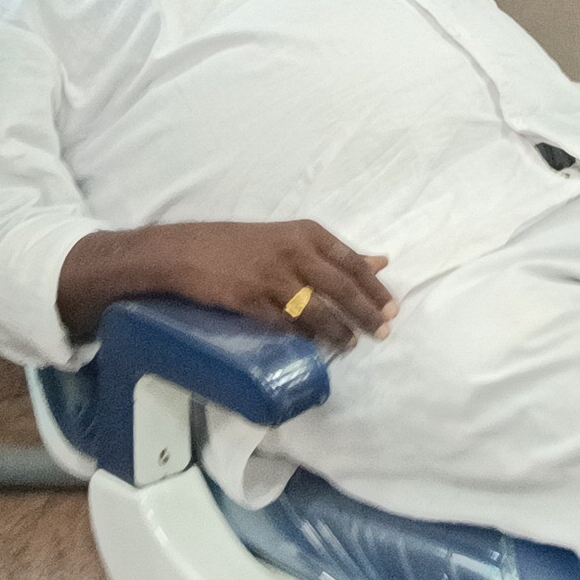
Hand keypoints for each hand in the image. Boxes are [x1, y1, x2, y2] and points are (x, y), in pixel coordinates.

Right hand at [135, 219, 394, 349]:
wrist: (187, 251)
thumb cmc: (242, 244)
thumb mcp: (291, 238)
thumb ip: (334, 253)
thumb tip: (380, 262)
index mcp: (307, 232)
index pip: (351, 261)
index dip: (375, 287)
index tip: (393, 308)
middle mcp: (293, 251)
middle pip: (340, 286)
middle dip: (365, 311)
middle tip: (384, 331)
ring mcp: (271, 275)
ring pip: (316, 308)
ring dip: (337, 330)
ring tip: (352, 344)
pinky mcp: (251, 299)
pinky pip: (285, 323)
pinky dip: (303, 337)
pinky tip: (315, 347)